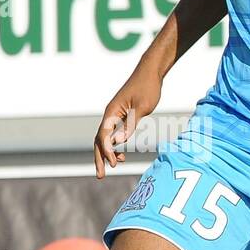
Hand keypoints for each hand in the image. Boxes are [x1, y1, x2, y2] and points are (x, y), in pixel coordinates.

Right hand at [94, 62, 161, 177]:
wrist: (150, 73)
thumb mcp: (142, 108)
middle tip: (100, 177)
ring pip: (105, 138)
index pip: (104, 136)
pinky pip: (112, 134)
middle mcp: (109, 114)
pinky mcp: (120, 116)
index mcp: (112, 112)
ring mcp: (113, 115)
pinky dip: (114, 146)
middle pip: (99, 140)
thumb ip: (130, 125)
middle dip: (99, 159)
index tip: (114, 165)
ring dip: (106, 154)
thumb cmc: (148, 88)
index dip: (107, 152)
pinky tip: (122, 155)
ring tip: (113, 168)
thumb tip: (118, 142)